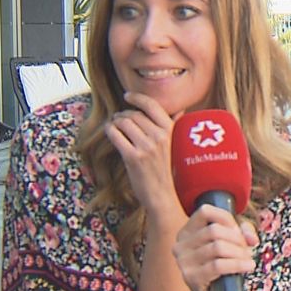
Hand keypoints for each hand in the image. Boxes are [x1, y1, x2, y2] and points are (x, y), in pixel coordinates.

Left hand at [103, 92, 180, 216]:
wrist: (161, 195)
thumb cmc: (166, 170)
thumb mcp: (174, 146)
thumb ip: (175, 126)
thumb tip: (181, 110)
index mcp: (170, 131)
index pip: (152, 105)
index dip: (137, 98)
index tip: (127, 96)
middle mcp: (159, 137)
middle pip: (134, 114)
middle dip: (123, 114)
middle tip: (118, 119)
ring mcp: (146, 147)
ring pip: (123, 122)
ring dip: (115, 121)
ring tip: (114, 125)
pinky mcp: (132, 157)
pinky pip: (115, 134)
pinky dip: (109, 130)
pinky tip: (110, 131)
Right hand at [172, 204, 259, 290]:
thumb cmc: (223, 269)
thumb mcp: (232, 245)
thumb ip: (242, 232)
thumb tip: (250, 237)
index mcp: (186, 232)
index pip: (205, 211)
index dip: (226, 218)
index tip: (238, 231)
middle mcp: (180, 245)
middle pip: (215, 230)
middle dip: (237, 239)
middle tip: (246, 250)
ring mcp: (183, 262)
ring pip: (218, 247)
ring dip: (239, 252)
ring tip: (247, 260)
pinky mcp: (191, 277)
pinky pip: (218, 265)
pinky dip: (238, 264)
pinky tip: (248, 266)